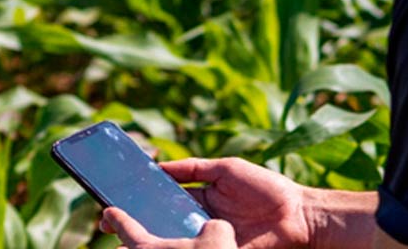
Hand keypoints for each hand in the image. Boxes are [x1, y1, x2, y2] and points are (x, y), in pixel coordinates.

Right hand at [102, 157, 310, 248]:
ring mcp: (208, 241)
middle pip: (162, 223)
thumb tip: (159, 167)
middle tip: (108, 225)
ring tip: (123, 243)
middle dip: (136, 224)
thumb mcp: (226, 169)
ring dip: (149, 242)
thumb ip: (193, 168)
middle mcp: (200, 221)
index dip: (141, 199)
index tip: (116, 196)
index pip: (164, 199)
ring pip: (172, 243)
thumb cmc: (267, 188)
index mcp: (201, 198)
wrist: (299, 215)